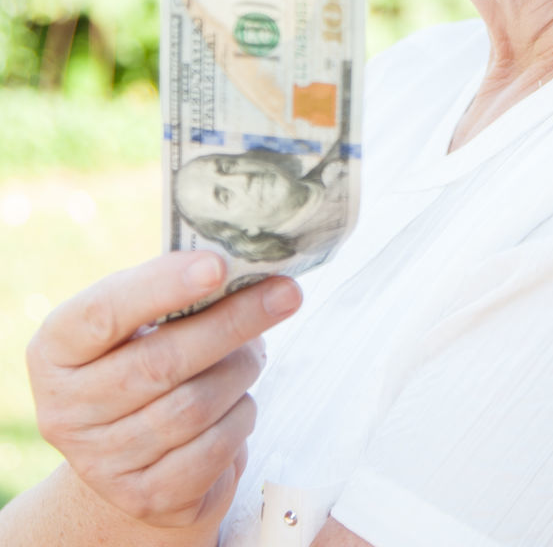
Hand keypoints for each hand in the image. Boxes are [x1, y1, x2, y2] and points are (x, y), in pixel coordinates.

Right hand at [26, 252, 301, 531]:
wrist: (130, 445)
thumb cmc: (143, 355)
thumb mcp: (137, 320)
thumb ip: (172, 290)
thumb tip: (243, 265)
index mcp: (56, 349)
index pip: (104, 312)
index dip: (162, 286)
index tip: (218, 266)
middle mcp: (66, 410)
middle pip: (160, 362)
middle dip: (233, 322)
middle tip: (286, 294)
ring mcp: (102, 462)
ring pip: (193, 407)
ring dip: (240, 370)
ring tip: (253, 352)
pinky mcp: (146, 497)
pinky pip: (212, 451)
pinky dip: (240, 418)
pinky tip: (239, 401)